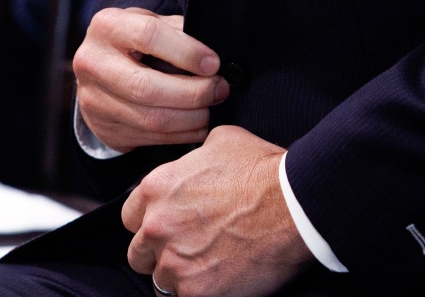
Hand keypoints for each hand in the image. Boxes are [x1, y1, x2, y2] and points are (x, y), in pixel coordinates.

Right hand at [74, 10, 227, 153]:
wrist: (97, 71)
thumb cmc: (135, 42)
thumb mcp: (151, 24)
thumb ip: (178, 33)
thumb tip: (214, 57)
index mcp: (107, 26)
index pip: (149, 35)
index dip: (187, 52)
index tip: (214, 64)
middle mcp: (92, 62)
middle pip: (147, 86)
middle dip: (193, 92)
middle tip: (220, 90)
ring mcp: (92, 98)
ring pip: (150, 118)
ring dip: (190, 118)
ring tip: (211, 110)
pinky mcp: (103, 127)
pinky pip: (149, 137)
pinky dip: (180, 134)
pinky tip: (197, 126)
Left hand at [122, 125, 311, 296]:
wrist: (294, 205)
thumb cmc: (263, 172)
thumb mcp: (220, 142)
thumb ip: (193, 158)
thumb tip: (195, 162)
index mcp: (156, 189)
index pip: (130, 218)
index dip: (150, 223)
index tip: (167, 228)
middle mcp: (157, 226)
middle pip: (138, 253)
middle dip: (159, 253)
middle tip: (187, 251)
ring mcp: (174, 261)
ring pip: (160, 281)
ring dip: (179, 277)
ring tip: (205, 269)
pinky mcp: (196, 291)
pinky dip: (200, 293)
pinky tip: (218, 283)